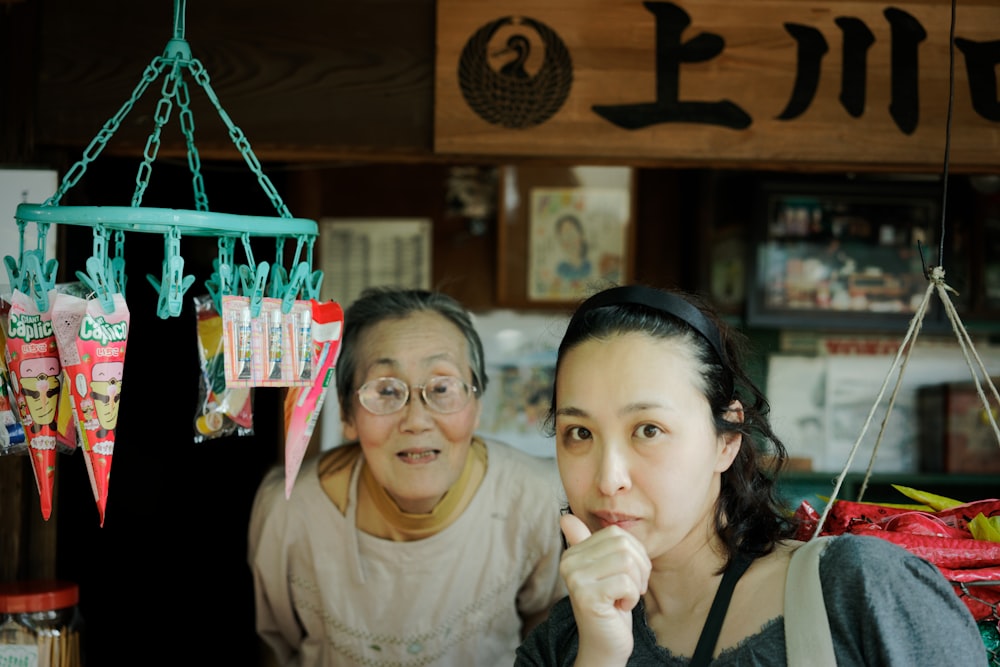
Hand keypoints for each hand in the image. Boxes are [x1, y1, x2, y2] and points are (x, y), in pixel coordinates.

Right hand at [559, 513, 650, 666]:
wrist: (604, 644)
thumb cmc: (610, 606)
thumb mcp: (604, 570)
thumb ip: (589, 543)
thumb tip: (565, 517)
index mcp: (573, 553)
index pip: (616, 533)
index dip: (634, 553)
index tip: (628, 575)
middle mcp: (568, 562)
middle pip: (623, 545)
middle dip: (640, 568)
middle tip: (632, 589)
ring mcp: (575, 579)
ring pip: (626, 561)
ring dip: (636, 584)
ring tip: (625, 597)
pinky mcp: (586, 596)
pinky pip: (625, 582)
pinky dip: (631, 597)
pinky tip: (620, 607)